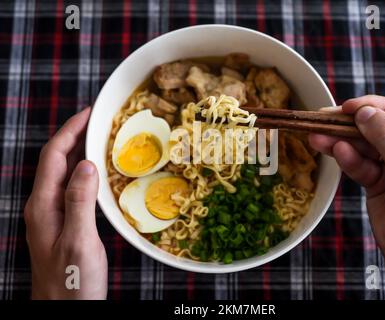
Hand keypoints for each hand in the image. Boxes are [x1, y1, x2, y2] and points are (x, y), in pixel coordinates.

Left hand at [24, 108, 107, 299]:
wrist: (64, 310)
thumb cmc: (72, 282)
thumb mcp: (79, 242)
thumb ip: (79, 202)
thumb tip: (86, 164)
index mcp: (43, 206)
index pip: (54, 157)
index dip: (70, 131)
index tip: (90, 113)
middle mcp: (43, 205)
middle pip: (56, 160)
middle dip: (76, 135)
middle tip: (100, 121)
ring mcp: (51, 214)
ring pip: (64, 172)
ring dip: (81, 151)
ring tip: (102, 138)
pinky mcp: (62, 221)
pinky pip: (72, 187)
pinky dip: (85, 171)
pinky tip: (100, 171)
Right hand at [309, 95, 384, 298]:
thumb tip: (364, 112)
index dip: (375, 106)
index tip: (349, 106)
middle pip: (378, 128)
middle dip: (350, 125)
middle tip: (324, 119)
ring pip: (363, 146)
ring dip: (340, 141)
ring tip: (317, 137)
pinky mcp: (377, 181)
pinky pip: (359, 164)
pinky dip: (346, 159)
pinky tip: (335, 152)